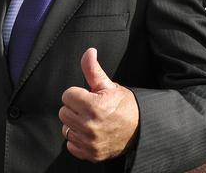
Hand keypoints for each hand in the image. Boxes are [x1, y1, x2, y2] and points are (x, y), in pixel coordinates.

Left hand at [59, 48, 138, 162]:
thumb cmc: (124, 106)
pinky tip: (89, 133)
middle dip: (75, 108)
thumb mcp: (109, 85)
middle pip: (64, 112)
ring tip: (90, 120)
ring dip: (75, 124)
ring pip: (66, 128)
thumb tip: (89, 52)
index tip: (88, 96)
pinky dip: (77, 140)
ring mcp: (90, 142)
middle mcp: (90, 126)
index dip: (77, 94)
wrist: (141, 129)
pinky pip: (71, 145)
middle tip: (89, 108)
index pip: (67, 95)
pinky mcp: (91, 154)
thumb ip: (92, 69)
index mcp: (93, 106)